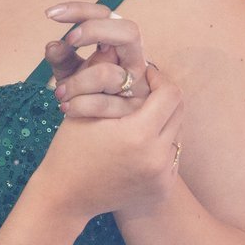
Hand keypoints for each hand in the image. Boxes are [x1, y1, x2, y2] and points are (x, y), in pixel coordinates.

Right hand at [29, 62, 184, 225]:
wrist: (65, 199)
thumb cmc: (68, 151)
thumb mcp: (82, 109)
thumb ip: (104, 76)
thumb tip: (116, 46)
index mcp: (138, 135)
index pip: (169, 93)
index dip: (158, 79)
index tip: (144, 75)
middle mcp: (157, 157)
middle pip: (179, 111)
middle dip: (163, 98)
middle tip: (145, 92)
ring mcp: (162, 176)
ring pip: (177, 133)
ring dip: (162, 121)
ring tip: (139, 117)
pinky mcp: (162, 189)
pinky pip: (171, 155)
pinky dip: (158, 145)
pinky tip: (137, 144)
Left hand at [41, 1, 148, 113]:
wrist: (103, 130)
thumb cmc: (87, 93)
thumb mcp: (70, 73)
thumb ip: (62, 58)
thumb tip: (53, 45)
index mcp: (119, 44)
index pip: (106, 14)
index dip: (80, 9)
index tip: (50, 15)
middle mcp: (135, 60)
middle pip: (129, 31)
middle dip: (95, 31)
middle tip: (70, 40)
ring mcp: (139, 85)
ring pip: (108, 74)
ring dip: (77, 82)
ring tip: (59, 93)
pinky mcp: (136, 111)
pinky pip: (105, 104)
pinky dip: (81, 105)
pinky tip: (66, 107)